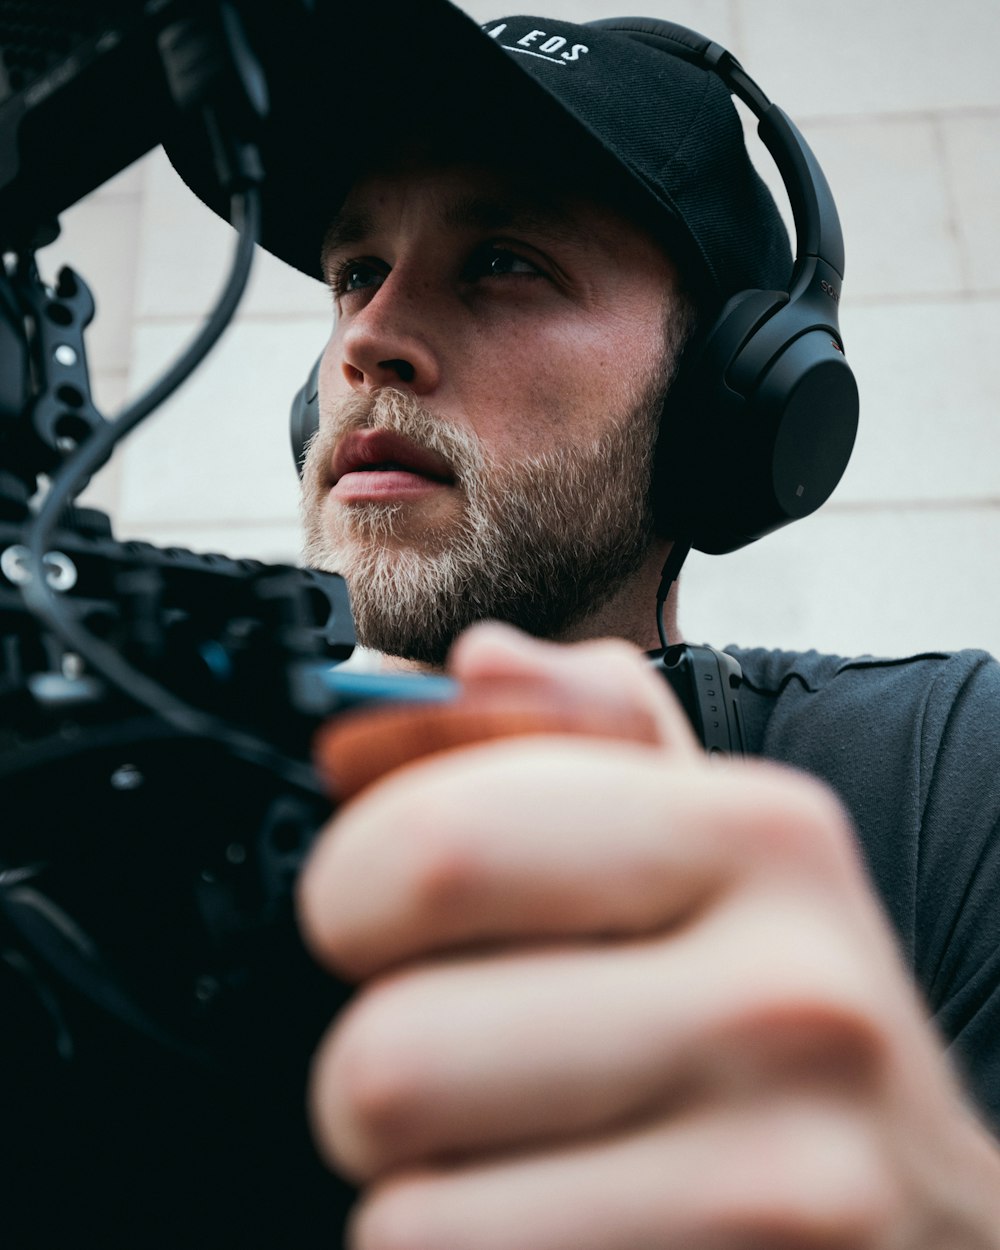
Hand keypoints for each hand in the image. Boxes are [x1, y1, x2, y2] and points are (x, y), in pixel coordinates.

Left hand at [297, 624, 999, 1247]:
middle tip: (453, 1065)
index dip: (351, 893)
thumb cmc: (785, 1017)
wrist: (938, 1219)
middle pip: (391, 1059)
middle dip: (375, 1074)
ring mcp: (780, 1184)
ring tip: (524, 1154)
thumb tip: (478, 660)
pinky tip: (566, 1225)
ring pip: (407, 1216)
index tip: (373, 917)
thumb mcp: (717, 850)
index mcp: (758, 836)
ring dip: (426, 1191)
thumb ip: (591, 740)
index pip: (433, 851)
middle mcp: (788, 1001)